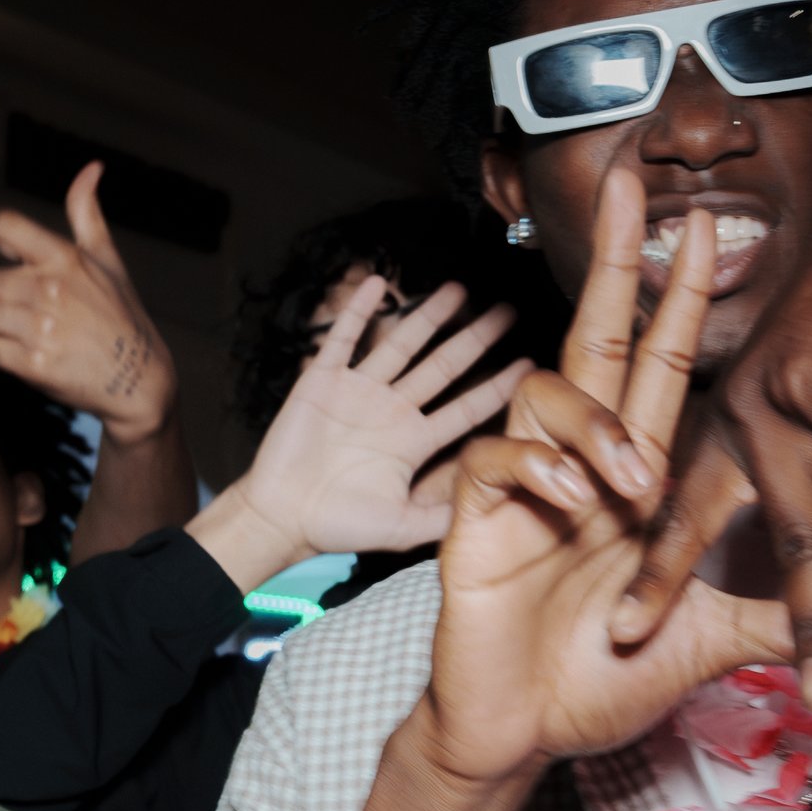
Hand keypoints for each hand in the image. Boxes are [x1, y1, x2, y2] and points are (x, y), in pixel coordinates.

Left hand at [0, 162, 177, 442]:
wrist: (138, 379)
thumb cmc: (120, 316)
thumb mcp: (108, 260)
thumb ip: (87, 213)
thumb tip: (92, 168)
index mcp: (65, 259)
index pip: (6, 227)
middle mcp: (50, 290)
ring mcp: (41, 329)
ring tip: (8, 327)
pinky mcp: (33, 365)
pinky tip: (7, 349)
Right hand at [214, 276, 529, 567]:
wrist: (281, 517)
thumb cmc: (337, 527)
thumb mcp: (402, 527)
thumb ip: (444, 516)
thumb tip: (493, 509)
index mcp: (413, 442)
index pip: (466, 408)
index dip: (497, 387)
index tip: (530, 366)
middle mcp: (392, 411)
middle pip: (442, 366)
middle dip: (475, 339)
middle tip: (507, 311)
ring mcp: (359, 392)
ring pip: (401, 345)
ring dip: (427, 316)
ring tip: (458, 289)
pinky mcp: (323, 382)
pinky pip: (343, 339)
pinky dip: (358, 312)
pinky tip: (375, 283)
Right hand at [420, 166, 811, 788]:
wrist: (520, 734)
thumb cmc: (599, 681)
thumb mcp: (704, 645)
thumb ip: (782, 622)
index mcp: (627, 476)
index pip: (658, 369)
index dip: (678, 300)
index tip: (704, 229)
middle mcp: (575, 463)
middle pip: (593, 338)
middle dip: (613, 262)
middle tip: (633, 185)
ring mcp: (523, 485)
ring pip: (548, 391)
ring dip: (599, 424)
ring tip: (632, 486)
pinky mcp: (475, 519)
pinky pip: (501, 458)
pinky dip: (538, 471)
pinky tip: (567, 505)